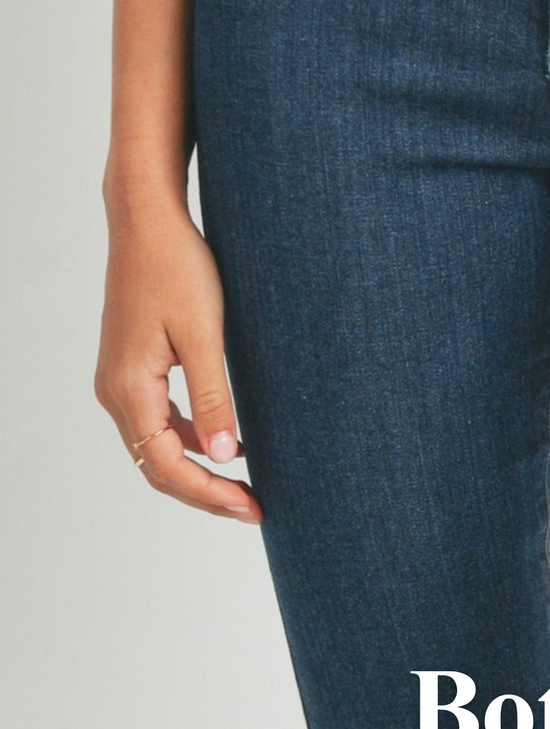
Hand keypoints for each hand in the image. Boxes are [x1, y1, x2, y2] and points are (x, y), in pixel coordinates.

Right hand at [94, 201, 261, 520]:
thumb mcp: (204, 335)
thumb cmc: (177, 268)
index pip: (167, 466)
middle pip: (157, 466)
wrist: (148, 221)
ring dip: (197, 470)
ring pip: (155, 447)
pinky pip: (156, 422)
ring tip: (243, 485)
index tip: (252, 506)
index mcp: (129, 388)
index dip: (209, 494)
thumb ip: (213, 398)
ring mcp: (120, 380)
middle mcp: (115, 391)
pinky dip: (188, 442)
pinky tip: (224, 444)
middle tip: (254, 507)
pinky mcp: (132, 368)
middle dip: (205, 492)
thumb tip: (225, 455)